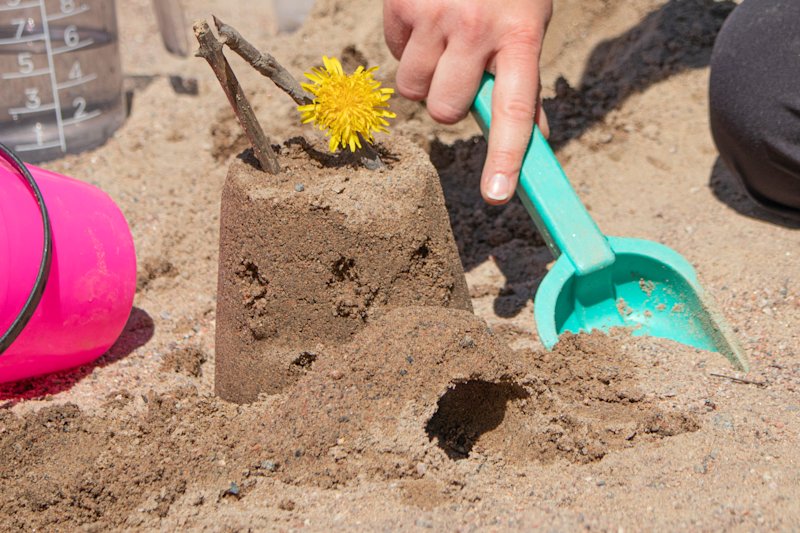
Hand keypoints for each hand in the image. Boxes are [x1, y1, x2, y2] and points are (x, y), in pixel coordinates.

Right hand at [384, 0, 551, 203]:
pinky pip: (393, 53)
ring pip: (411, 89)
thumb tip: (536, 135)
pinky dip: (406, 43)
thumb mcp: (530, 22)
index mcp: (521, 35)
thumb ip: (526, 77)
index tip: (496, 196)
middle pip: (443, 110)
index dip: (506, 156)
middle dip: (446, 103)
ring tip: (441, 41)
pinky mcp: (402, 4)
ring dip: (423, 76)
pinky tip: (426, 18)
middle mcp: (477, 27)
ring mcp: (435, 14)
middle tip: (459, 74)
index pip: (515, 109)